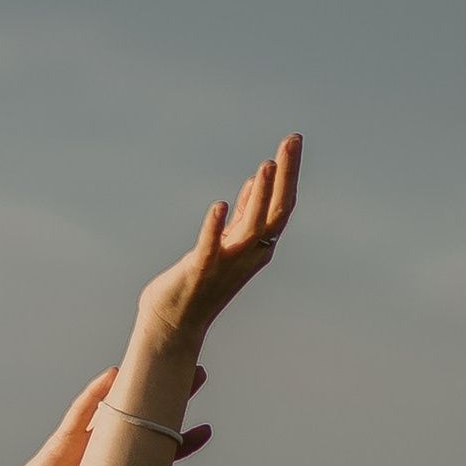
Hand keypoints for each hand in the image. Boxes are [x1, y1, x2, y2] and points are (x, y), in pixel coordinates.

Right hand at [0, 364, 210, 465]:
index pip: (156, 449)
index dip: (182, 439)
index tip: (205, 430)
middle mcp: (106, 450)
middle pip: (145, 417)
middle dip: (172, 398)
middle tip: (199, 375)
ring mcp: (85, 442)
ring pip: (118, 406)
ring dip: (139, 384)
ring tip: (161, 363)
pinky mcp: (62, 441)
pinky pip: (80, 413)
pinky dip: (95, 394)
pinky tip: (112, 375)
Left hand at [136, 132, 301, 350]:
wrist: (174, 325)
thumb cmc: (198, 283)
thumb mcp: (226, 242)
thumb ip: (241, 215)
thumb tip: (254, 183)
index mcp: (256, 246)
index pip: (280, 205)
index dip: (288, 174)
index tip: (291, 141)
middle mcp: (248, 254)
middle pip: (276, 212)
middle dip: (286, 176)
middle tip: (291, 140)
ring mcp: (226, 264)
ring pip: (251, 228)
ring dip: (260, 196)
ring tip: (266, 166)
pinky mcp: (199, 271)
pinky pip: (210, 248)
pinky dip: (215, 227)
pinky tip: (220, 205)